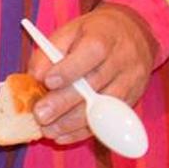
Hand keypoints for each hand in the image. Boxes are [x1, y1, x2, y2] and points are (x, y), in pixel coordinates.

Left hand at [27, 3, 158, 144]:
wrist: (133, 33)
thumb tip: (34, 77)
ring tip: (48, 130)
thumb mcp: (69, 31)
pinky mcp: (132, 99)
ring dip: (73, 123)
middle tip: (41, 115)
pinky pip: (109, 120)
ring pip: (104, 108)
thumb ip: (49, 52)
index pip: (91, 53)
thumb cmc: (93, 33)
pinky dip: (85, 131)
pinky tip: (64, 136)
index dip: (70, 69)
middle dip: (65, 103)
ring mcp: (131, 82)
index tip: (48, 82)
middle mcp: (122, 60)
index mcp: (104, 37)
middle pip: (94, 85)